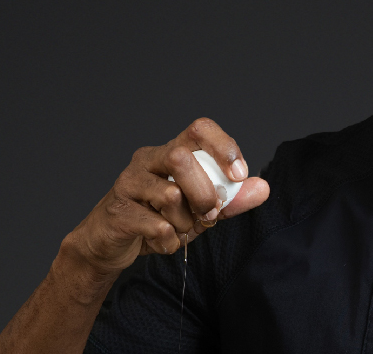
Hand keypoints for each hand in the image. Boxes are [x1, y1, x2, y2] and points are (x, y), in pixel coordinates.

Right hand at [62, 118, 270, 276]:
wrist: (110, 243)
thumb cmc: (158, 218)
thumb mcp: (199, 209)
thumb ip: (231, 199)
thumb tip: (263, 188)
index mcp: (171, 152)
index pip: (199, 129)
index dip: (223, 146)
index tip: (238, 175)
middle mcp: (148, 160)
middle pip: (181, 158)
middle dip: (204, 192)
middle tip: (209, 214)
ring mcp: (129, 183)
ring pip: (169, 194)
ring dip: (185, 222)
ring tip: (181, 231)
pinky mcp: (117, 210)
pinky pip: (154, 225)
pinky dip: (168, 241)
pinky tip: (163, 242)